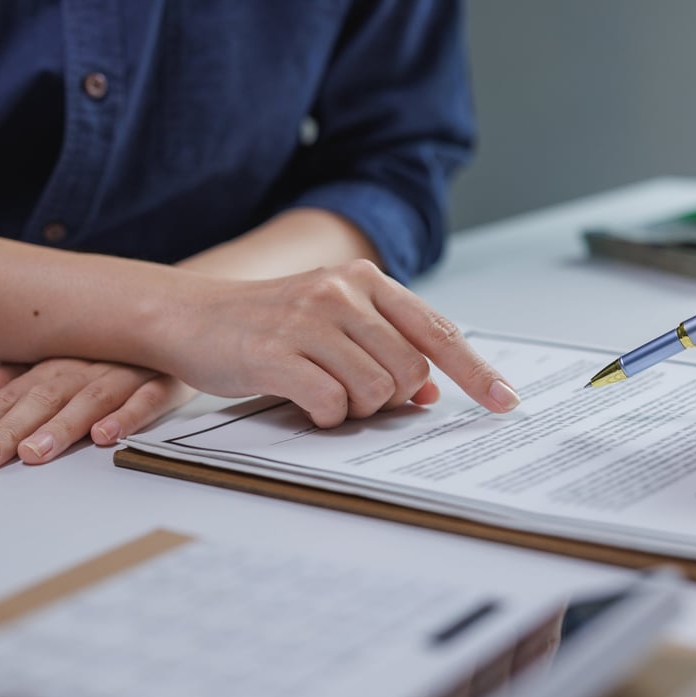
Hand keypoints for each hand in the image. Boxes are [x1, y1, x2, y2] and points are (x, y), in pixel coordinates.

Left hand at [0, 359, 194, 470]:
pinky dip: (127, 416)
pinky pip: (147, 399)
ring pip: (91, 397)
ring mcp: (128, 372)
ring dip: (62, 425)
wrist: (187, 322)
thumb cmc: (118, 354)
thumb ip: (23, 376)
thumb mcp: (68, 360)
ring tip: (36, 452)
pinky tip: (106, 435)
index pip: (15, 392)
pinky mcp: (166, 382)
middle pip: (45, 396)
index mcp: (59, 361)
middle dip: (13, 427)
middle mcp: (88, 364)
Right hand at [155, 259, 519, 427]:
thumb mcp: (335, 323)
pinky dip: (327, 415)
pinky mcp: (277, 353)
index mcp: (367, 281)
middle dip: (392, 396)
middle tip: (357, 392)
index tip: (506, 401)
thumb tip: (428, 393)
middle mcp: (343, 292)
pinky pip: (332, 404)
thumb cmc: (271, 323)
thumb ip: (386, 347)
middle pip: (410, 370)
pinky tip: (307, 403)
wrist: (190, 315)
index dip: (477, 372)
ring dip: (358, 407)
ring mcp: (309, 320)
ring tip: (326, 392)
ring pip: (376, 390)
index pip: (440, 332)